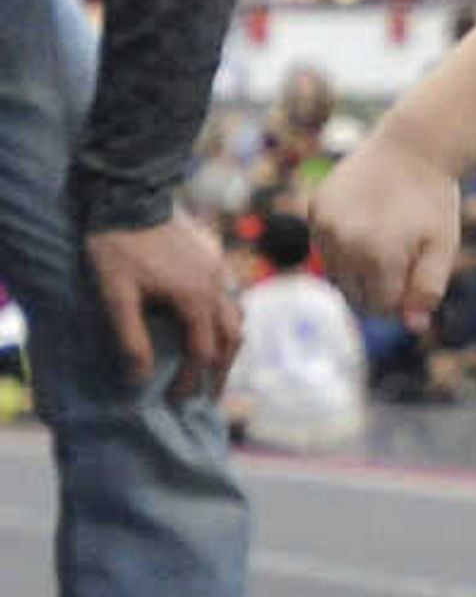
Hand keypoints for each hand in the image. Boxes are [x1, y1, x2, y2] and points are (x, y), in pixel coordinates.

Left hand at [84, 213, 239, 400]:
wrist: (128, 196)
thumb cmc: (117, 248)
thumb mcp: (116, 295)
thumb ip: (131, 338)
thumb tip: (139, 379)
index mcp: (195, 301)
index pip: (203, 353)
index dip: (192, 381)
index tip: (178, 400)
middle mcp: (216, 288)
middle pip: (233, 340)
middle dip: (222, 370)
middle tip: (210, 393)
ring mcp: (219, 271)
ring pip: (238, 316)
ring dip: (230, 344)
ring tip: (216, 362)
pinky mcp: (214, 257)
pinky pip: (232, 294)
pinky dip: (227, 316)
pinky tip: (213, 320)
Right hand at [312, 138, 465, 332]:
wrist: (411, 149)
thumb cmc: (433, 203)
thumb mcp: (443, 248)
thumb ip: (428, 289)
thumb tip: (414, 327)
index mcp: (377, 255)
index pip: (381, 307)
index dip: (403, 302)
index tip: (417, 284)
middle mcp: (343, 242)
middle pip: (355, 294)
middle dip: (380, 290)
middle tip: (404, 264)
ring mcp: (323, 225)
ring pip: (336, 274)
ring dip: (359, 271)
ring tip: (387, 244)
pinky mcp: (314, 209)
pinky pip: (325, 247)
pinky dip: (343, 248)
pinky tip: (367, 227)